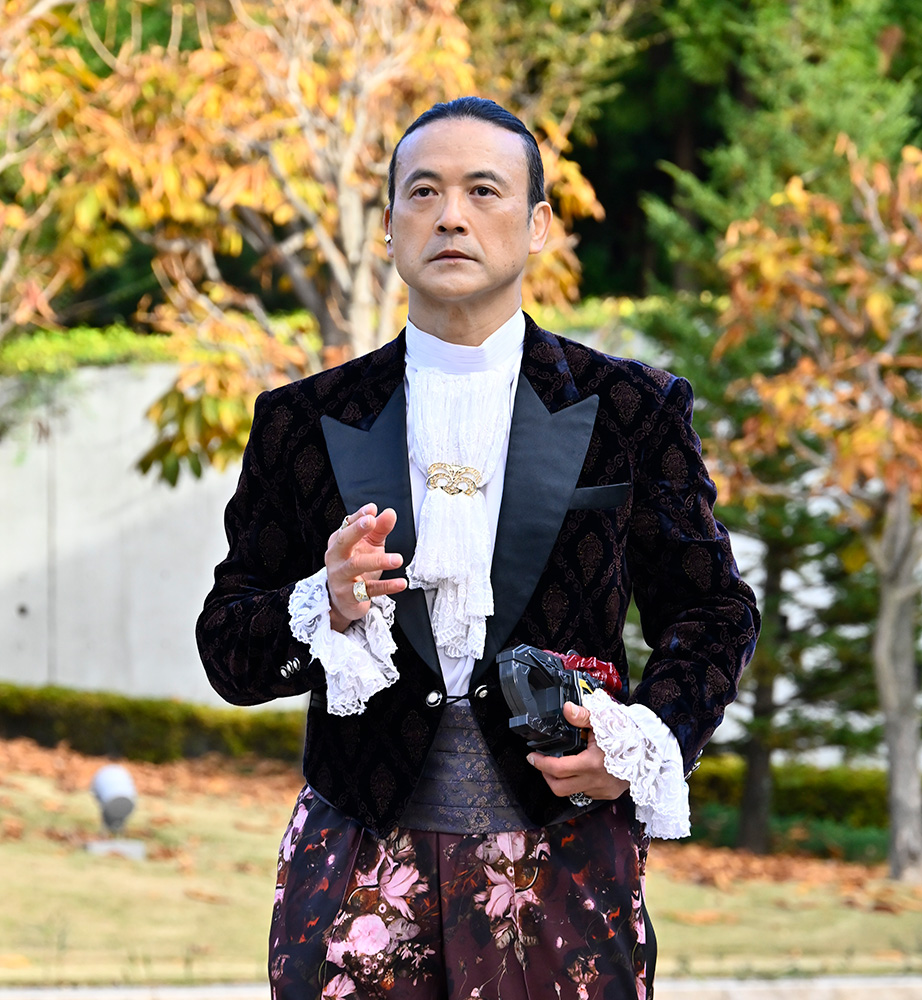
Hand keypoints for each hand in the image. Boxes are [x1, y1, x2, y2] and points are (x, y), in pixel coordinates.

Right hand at [325, 503, 406, 631]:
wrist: (343, 601)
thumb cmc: (356, 568)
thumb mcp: (369, 546)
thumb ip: (379, 529)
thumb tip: (389, 513)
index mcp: (339, 541)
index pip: (347, 525)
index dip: (359, 516)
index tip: (372, 509)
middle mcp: (336, 557)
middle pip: (344, 541)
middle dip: (357, 530)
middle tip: (372, 522)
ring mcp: (341, 577)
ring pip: (356, 565)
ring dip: (378, 560)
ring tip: (397, 559)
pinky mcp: (350, 596)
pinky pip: (370, 589)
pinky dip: (387, 586)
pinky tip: (401, 583)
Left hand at [527, 702, 628, 800]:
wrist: (652, 746)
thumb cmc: (629, 732)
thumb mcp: (604, 719)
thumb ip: (582, 716)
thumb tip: (566, 709)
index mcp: (592, 764)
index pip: (557, 770)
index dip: (540, 764)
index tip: (532, 756)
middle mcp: (596, 781)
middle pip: (559, 788)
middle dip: (546, 776)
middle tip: (542, 763)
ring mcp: (603, 790)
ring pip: (572, 792)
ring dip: (563, 780)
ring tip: (562, 764)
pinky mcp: (609, 794)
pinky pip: (586, 793)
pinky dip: (578, 783)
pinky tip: (581, 769)